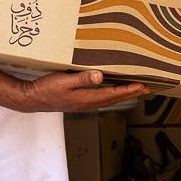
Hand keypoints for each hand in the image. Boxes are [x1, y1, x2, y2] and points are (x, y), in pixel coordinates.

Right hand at [13, 70, 148, 113]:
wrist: (32, 99)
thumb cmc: (46, 89)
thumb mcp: (64, 81)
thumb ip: (82, 79)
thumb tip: (100, 76)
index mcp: (87, 98)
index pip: (114, 94)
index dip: (129, 89)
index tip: (142, 85)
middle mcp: (88, 103)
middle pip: (115, 98)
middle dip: (132, 93)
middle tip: (147, 88)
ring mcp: (84, 104)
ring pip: (110, 99)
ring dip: (124, 94)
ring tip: (136, 90)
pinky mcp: (80, 102)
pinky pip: (102, 99)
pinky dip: (113, 94)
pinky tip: (114, 91)